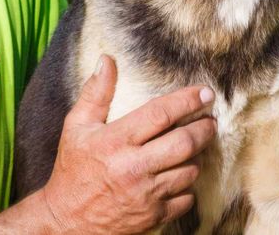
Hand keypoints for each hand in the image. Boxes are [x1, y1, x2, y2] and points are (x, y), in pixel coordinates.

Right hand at [40, 54, 216, 233]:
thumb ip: (95, 93)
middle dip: (204, 129)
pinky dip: (187, 186)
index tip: (205, 92)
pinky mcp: (154, 216)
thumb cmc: (73, 168)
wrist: (68, 220)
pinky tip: (179, 176)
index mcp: (115, 141)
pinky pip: (186, 198)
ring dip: (196, 157)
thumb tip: (107, 60)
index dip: (187, 100)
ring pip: (189, 170)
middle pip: (184, 143)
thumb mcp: (76, 126)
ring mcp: (146, 194)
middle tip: (210, 121)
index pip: (160, 114)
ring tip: (192, 148)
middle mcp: (133, 167)